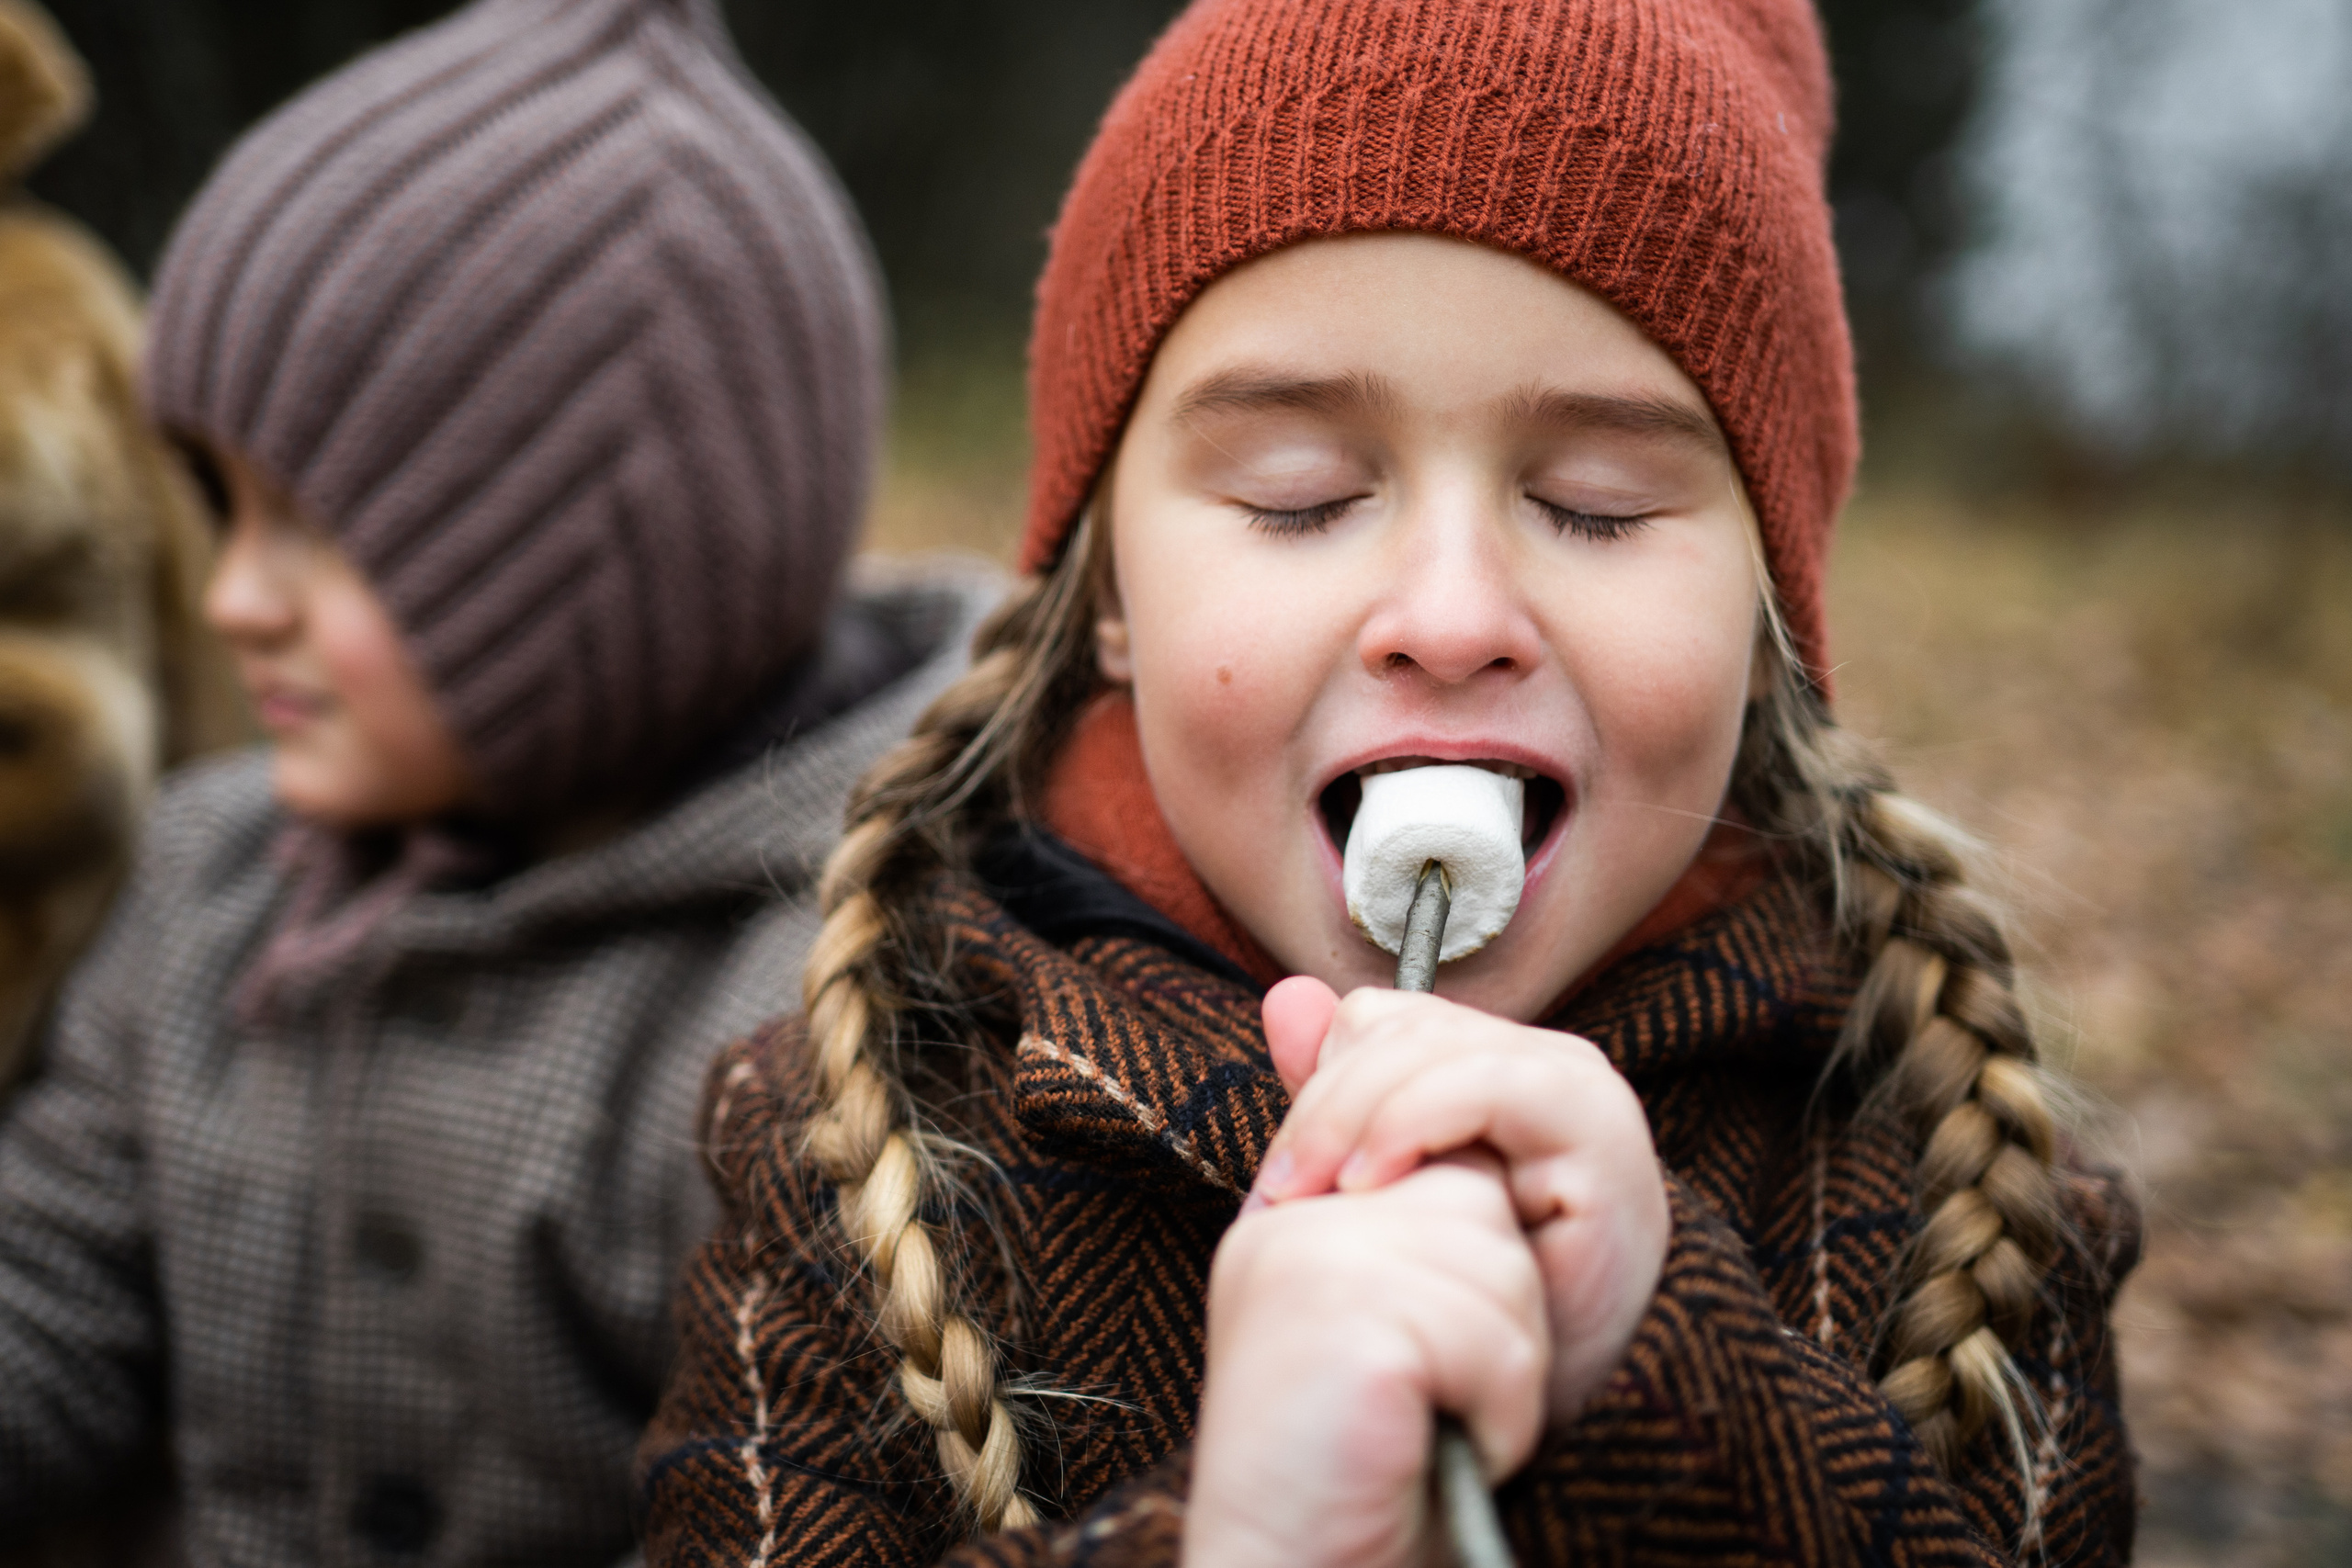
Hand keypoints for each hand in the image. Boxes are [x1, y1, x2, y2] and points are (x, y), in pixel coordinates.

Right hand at [1184, 1155, 1547, 1567]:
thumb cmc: (1362, 1474)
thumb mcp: (1392, 1328)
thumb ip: (1419, 1238)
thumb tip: (1496, 1165)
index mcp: (1290, 1216)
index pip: (1442, 1165)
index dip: (1478, 1261)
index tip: (1432, 1357)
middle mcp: (1286, 1222)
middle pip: (1479, 1200)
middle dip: (1498, 1311)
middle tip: (1433, 1396)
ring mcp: (1304, 1260)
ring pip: (1502, 1264)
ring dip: (1503, 1370)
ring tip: (1428, 1422)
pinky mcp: (1343, 1318)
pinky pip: (1495, 1338)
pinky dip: (1499, 1414)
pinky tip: (1431, 1447)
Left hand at [1253, 977, 1670, 1420]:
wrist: (1529, 1422)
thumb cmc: (1463, 1320)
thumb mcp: (1382, 1199)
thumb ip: (1340, 1099)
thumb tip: (1285, 999)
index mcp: (1492, 1070)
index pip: (1382, 1019)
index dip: (1321, 1081)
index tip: (1279, 1176)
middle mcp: (1546, 1064)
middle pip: (1402, 1026)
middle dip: (1325, 1103)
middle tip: (1278, 1193)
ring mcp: (1580, 1090)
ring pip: (1432, 1045)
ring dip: (1351, 1115)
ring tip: (1310, 1195)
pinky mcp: (1601, 1131)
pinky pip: (1486, 1083)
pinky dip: (1411, 1120)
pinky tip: (1368, 1184)